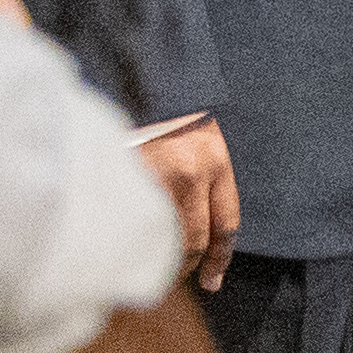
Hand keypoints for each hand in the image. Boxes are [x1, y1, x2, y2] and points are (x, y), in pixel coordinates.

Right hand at [139, 114, 239, 289]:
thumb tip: (194, 233)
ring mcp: (158, 174)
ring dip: (158, 256)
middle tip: (179, 280)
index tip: (212, 281)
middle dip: (188, 264)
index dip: (219, 258)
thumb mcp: (196, 134)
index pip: (226, 223)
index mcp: (216, 158)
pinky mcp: (127, 174)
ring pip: (163, 235)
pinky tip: (126, 247)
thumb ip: (201, 175)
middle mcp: (193, 168)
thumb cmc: (166, 105)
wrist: (134, 72)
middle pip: (195, 238)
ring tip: (149, 266)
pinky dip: (132, 239)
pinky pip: (135, 221)